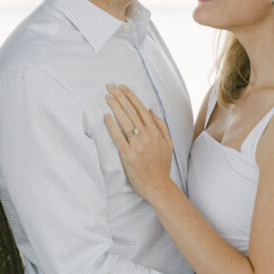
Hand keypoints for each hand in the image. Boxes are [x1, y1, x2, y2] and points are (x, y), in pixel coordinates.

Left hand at [104, 85, 172, 199]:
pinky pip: (119, 138)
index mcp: (155, 132)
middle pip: (132, 112)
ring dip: (116, 107)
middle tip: (110, 86)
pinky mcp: (128, 156)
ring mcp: (138, 146)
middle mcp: (147, 137)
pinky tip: (106, 117)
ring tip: (107, 97)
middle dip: (120, 98)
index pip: (141, 109)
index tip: (123, 87)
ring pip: (126, 122)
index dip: (131, 97)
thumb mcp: (168, 144)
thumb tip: (150, 110)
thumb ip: (161, 126)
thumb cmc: (161, 166)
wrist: (158, 186)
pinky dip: (112, 126)